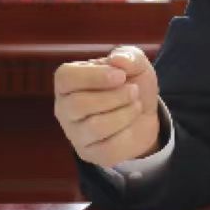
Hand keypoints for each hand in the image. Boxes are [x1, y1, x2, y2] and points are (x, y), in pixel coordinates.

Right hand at [54, 45, 161, 167]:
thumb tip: (118, 60)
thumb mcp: (135, 64)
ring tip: (135, 105)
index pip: (65, 78)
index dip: (94, 76)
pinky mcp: (89, 154)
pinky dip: (129, 132)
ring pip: (95, 126)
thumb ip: (129, 56)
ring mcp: (74, 134)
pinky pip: (109, 147)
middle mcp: (64, 109)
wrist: (145, 115)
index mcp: (68, 83)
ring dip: (125, 113)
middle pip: (78, 104)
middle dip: (115, 96)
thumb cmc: (131, 85)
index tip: (120, 76)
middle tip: (133, 91)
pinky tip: (132, 123)